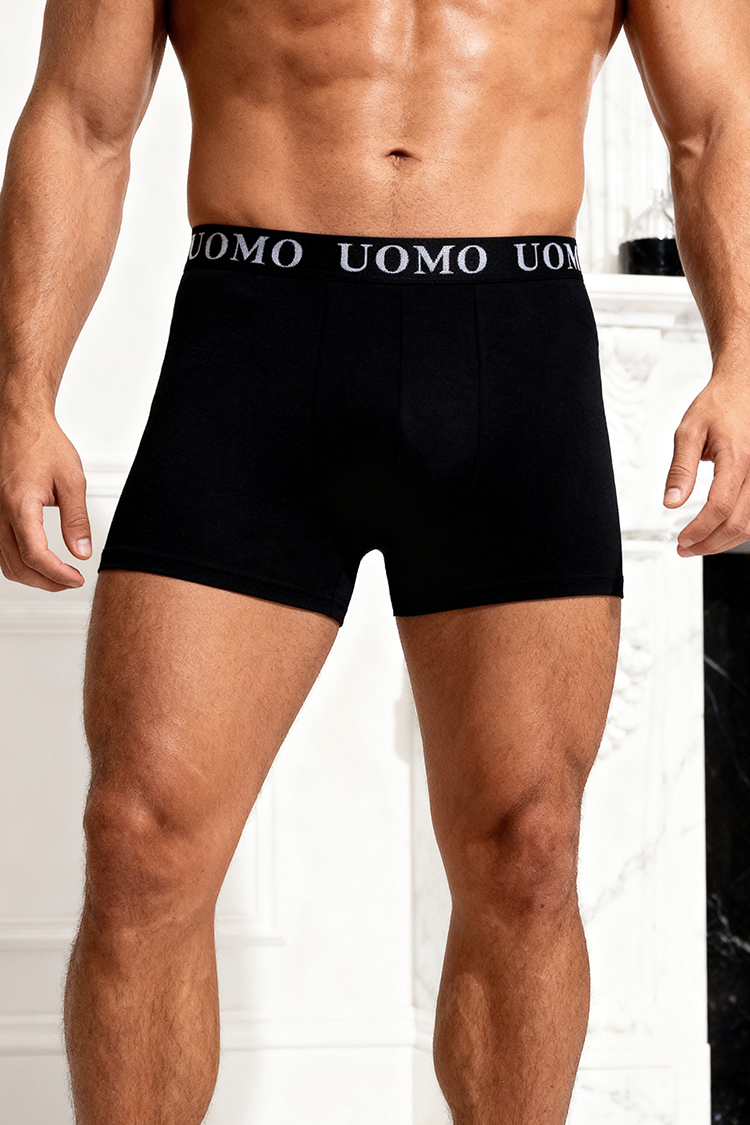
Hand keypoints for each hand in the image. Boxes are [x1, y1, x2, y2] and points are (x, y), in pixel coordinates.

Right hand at [0, 411, 91, 589]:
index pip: (35, 556)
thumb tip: (81, 552)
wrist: (20, 423)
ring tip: (58, 575)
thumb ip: (77, 520)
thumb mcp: (71, 481)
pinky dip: (19, 562)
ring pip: (5, 563)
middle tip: (70, 581)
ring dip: (32, 575)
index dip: (57, 575)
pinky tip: (39, 561)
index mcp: (19, 505)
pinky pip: (0, 549)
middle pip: (17, 567)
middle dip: (46, 582)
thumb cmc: (42, 444)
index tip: (76, 578)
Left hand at [664, 374, 749, 555]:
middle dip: (710, 543)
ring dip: (726, 540)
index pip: (721, 507)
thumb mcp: (688, 432)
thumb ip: (680, 469)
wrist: (744, 386)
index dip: (700, 530)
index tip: (682, 540)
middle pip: (740, 523)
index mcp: (738, 457)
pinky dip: (741, 527)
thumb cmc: (719, 405)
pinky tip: (721, 530)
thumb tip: (671, 502)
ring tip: (700, 543)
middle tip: (686, 548)